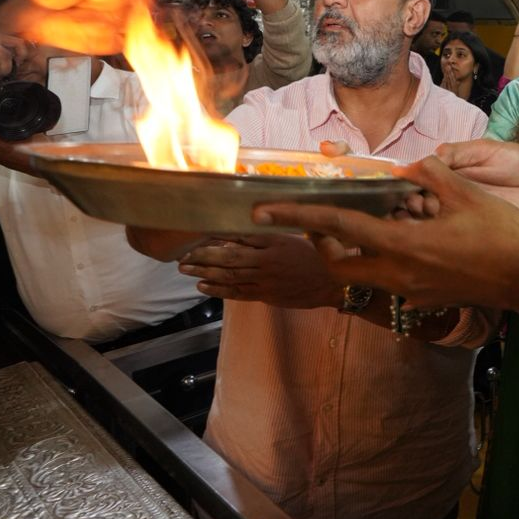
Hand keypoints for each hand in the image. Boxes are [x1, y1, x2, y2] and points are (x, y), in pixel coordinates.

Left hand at [177, 234, 338, 307]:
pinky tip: (203, 286)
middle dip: (203, 256)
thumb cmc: (320, 256)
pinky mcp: (267, 295)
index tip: (198, 234)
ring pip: (230, 275)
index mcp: (275, 241)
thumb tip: (249, 223)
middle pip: (229, 257)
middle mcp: (267, 260)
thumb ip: (273, 233)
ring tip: (186, 268)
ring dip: (205, 272)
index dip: (217, 236)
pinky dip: (219, 290)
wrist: (335, 283)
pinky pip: (239, 293)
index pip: (240, 236)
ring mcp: (266, 280)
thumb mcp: (299, 237)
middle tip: (183, 255)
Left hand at [252, 154, 518, 311]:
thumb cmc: (504, 237)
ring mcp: (409, 291)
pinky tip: (410, 235)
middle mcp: (398, 274)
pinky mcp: (422, 298)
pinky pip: (388, 277)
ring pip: (361, 272)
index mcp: (403, 245)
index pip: (338, 227)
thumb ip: (431, 176)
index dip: (299, 215)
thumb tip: (411, 167)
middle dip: (321, 241)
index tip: (266, 210)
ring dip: (354, 248)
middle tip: (321, 218)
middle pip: (338, 263)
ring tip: (371, 219)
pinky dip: (384, 255)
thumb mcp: (467, 195)